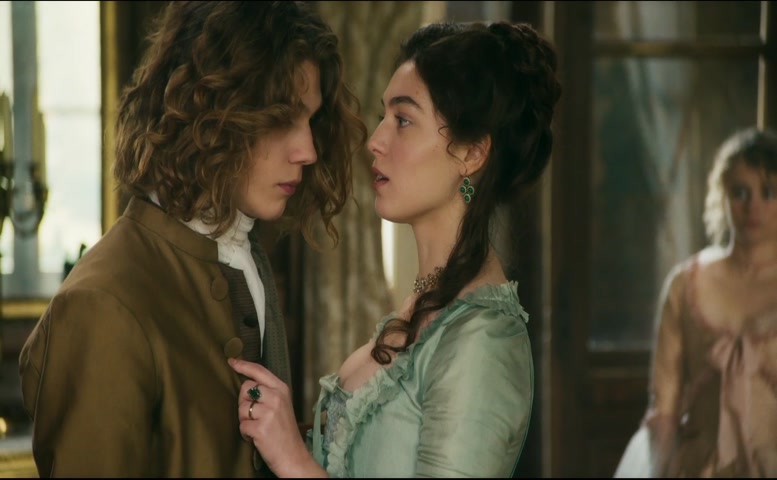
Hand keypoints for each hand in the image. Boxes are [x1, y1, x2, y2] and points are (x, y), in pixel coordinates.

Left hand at [228, 358, 326, 477]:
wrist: (293, 455)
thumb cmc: (285, 431)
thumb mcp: (282, 405)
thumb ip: (268, 392)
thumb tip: (246, 384)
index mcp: (282, 389)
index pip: (259, 371)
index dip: (243, 365)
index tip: (232, 361)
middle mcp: (276, 397)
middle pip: (246, 388)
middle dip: (245, 402)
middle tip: (256, 415)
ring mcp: (268, 412)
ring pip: (241, 408)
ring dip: (245, 419)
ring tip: (258, 427)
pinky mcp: (260, 428)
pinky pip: (241, 425)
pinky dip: (245, 433)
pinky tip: (256, 437)